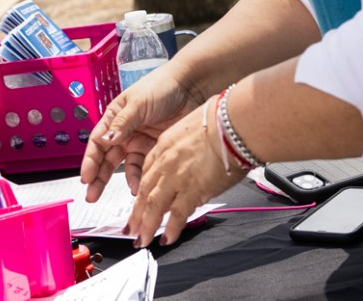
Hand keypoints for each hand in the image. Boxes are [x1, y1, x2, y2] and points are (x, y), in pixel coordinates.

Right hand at [80, 66, 202, 201]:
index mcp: (114, 117)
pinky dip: (141, 177)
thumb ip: (123, 123)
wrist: (191, 87)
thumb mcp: (138, 103)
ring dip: (122, 181)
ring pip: (125, 166)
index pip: (97, 142)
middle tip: (92, 195)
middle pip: (107, 158)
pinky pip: (144, 167)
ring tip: (128, 192)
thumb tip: (106, 140)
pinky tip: (141, 185)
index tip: (86, 177)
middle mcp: (124, 131)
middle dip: (99, 177)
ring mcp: (139, 141)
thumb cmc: (162, 86)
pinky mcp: (155, 149)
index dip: (90, 160)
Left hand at [125, 101, 243, 247]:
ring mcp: (176, 177)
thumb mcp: (191, 129)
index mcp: (165, 145)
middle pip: (144, 191)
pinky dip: (171, 229)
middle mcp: (166, 162)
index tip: (138, 200)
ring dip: (146, 225)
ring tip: (141, 239)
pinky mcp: (192, 190)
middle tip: (130, 228)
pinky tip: (166, 239)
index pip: (147, 171)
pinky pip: (177, 214)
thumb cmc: (219, 122)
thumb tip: (192, 158)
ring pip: (154, 205)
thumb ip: (185, 147)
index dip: (141, 189)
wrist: (231, 125)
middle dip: (136, 212)